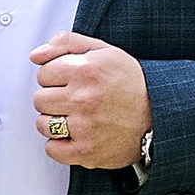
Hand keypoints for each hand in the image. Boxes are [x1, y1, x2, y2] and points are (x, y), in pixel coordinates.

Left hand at [30, 31, 150, 172]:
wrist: (159, 114)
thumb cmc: (130, 82)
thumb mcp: (103, 51)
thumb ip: (67, 43)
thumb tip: (34, 56)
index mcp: (85, 70)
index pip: (43, 73)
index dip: (55, 77)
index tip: (71, 82)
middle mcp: (83, 98)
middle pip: (39, 99)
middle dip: (53, 98)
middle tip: (74, 100)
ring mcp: (84, 127)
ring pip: (42, 124)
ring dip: (54, 121)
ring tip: (75, 118)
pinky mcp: (86, 151)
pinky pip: (52, 149)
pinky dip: (59, 145)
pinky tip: (75, 135)